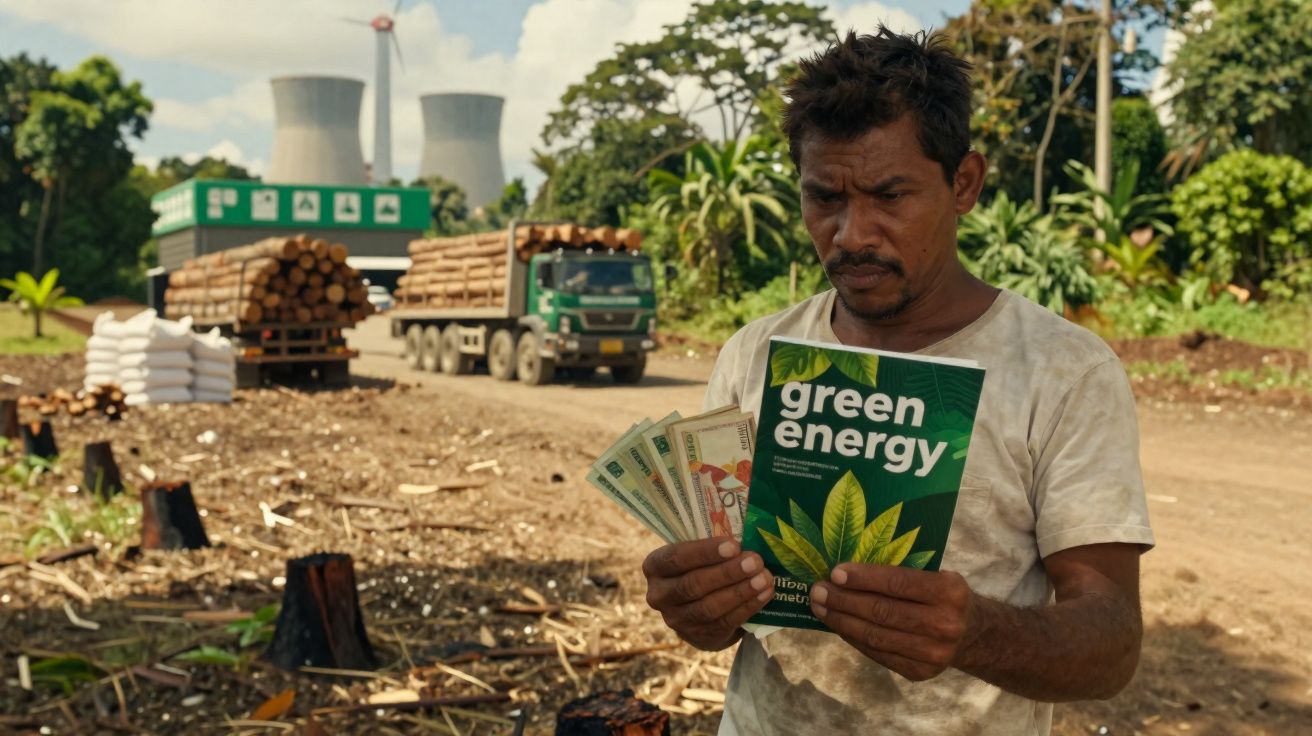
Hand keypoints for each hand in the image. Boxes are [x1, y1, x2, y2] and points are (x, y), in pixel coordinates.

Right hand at [642, 537, 774, 650]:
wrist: (696, 609)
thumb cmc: (700, 568)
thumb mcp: (696, 554)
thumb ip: (713, 546)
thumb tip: (747, 532)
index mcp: (655, 566)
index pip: (676, 558)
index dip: (705, 552)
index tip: (733, 545)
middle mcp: (659, 595)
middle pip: (694, 584)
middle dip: (728, 573)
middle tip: (755, 561)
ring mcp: (676, 619)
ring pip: (710, 607)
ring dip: (741, 592)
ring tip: (764, 578)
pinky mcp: (697, 636)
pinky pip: (724, 622)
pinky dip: (747, 607)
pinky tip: (764, 594)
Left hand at [810, 563, 977, 681]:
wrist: (973, 633)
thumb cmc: (943, 596)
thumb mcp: (936, 575)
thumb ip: (901, 573)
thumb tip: (846, 570)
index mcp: (950, 591)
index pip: (898, 583)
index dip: (863, 579)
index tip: (835, 572)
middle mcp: (945, 624)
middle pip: (882, 612)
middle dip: (843, 600)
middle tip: (817, 590)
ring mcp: (933, 653)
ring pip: (876, 636)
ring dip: (841, 620)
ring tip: (819, 607)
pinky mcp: (920, 673)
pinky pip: (878, 653)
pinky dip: (853, 637)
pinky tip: (838, 624)